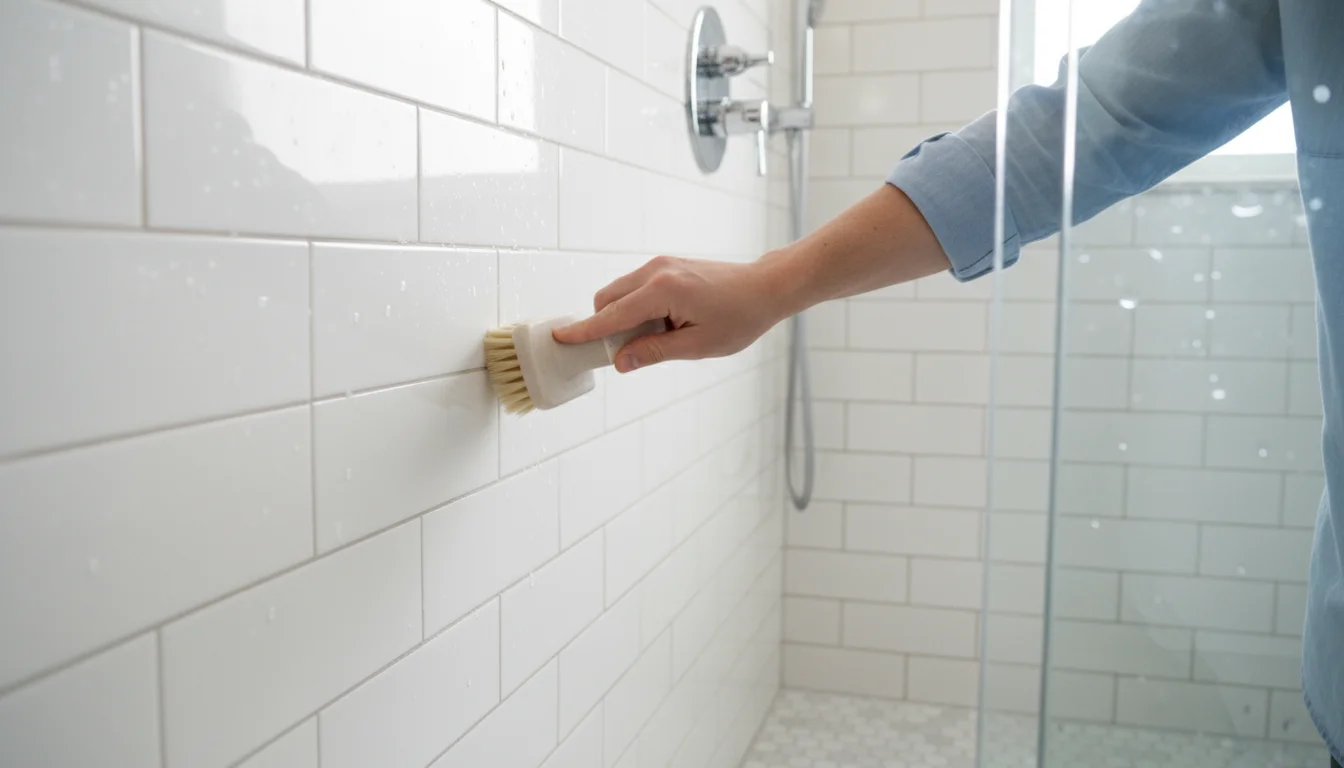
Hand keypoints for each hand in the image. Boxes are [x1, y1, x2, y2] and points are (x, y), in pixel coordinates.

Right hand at [551, 256, 790, 372]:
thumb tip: (621, 361)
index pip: (612, 315)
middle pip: (607, 299)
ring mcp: (661, 264)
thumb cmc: (739, 317)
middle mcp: (656, 271)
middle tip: (631, 352)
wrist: (764, 288)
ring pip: (620, 292)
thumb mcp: (697, 346)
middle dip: (606, 326)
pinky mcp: (666, 265)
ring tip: (661, 336)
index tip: (561, 339)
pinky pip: (636, 287)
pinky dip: (637, 307)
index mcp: (663, 291)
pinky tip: (666, 323)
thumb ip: (654, 352)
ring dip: (624, 317)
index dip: (585, 331)